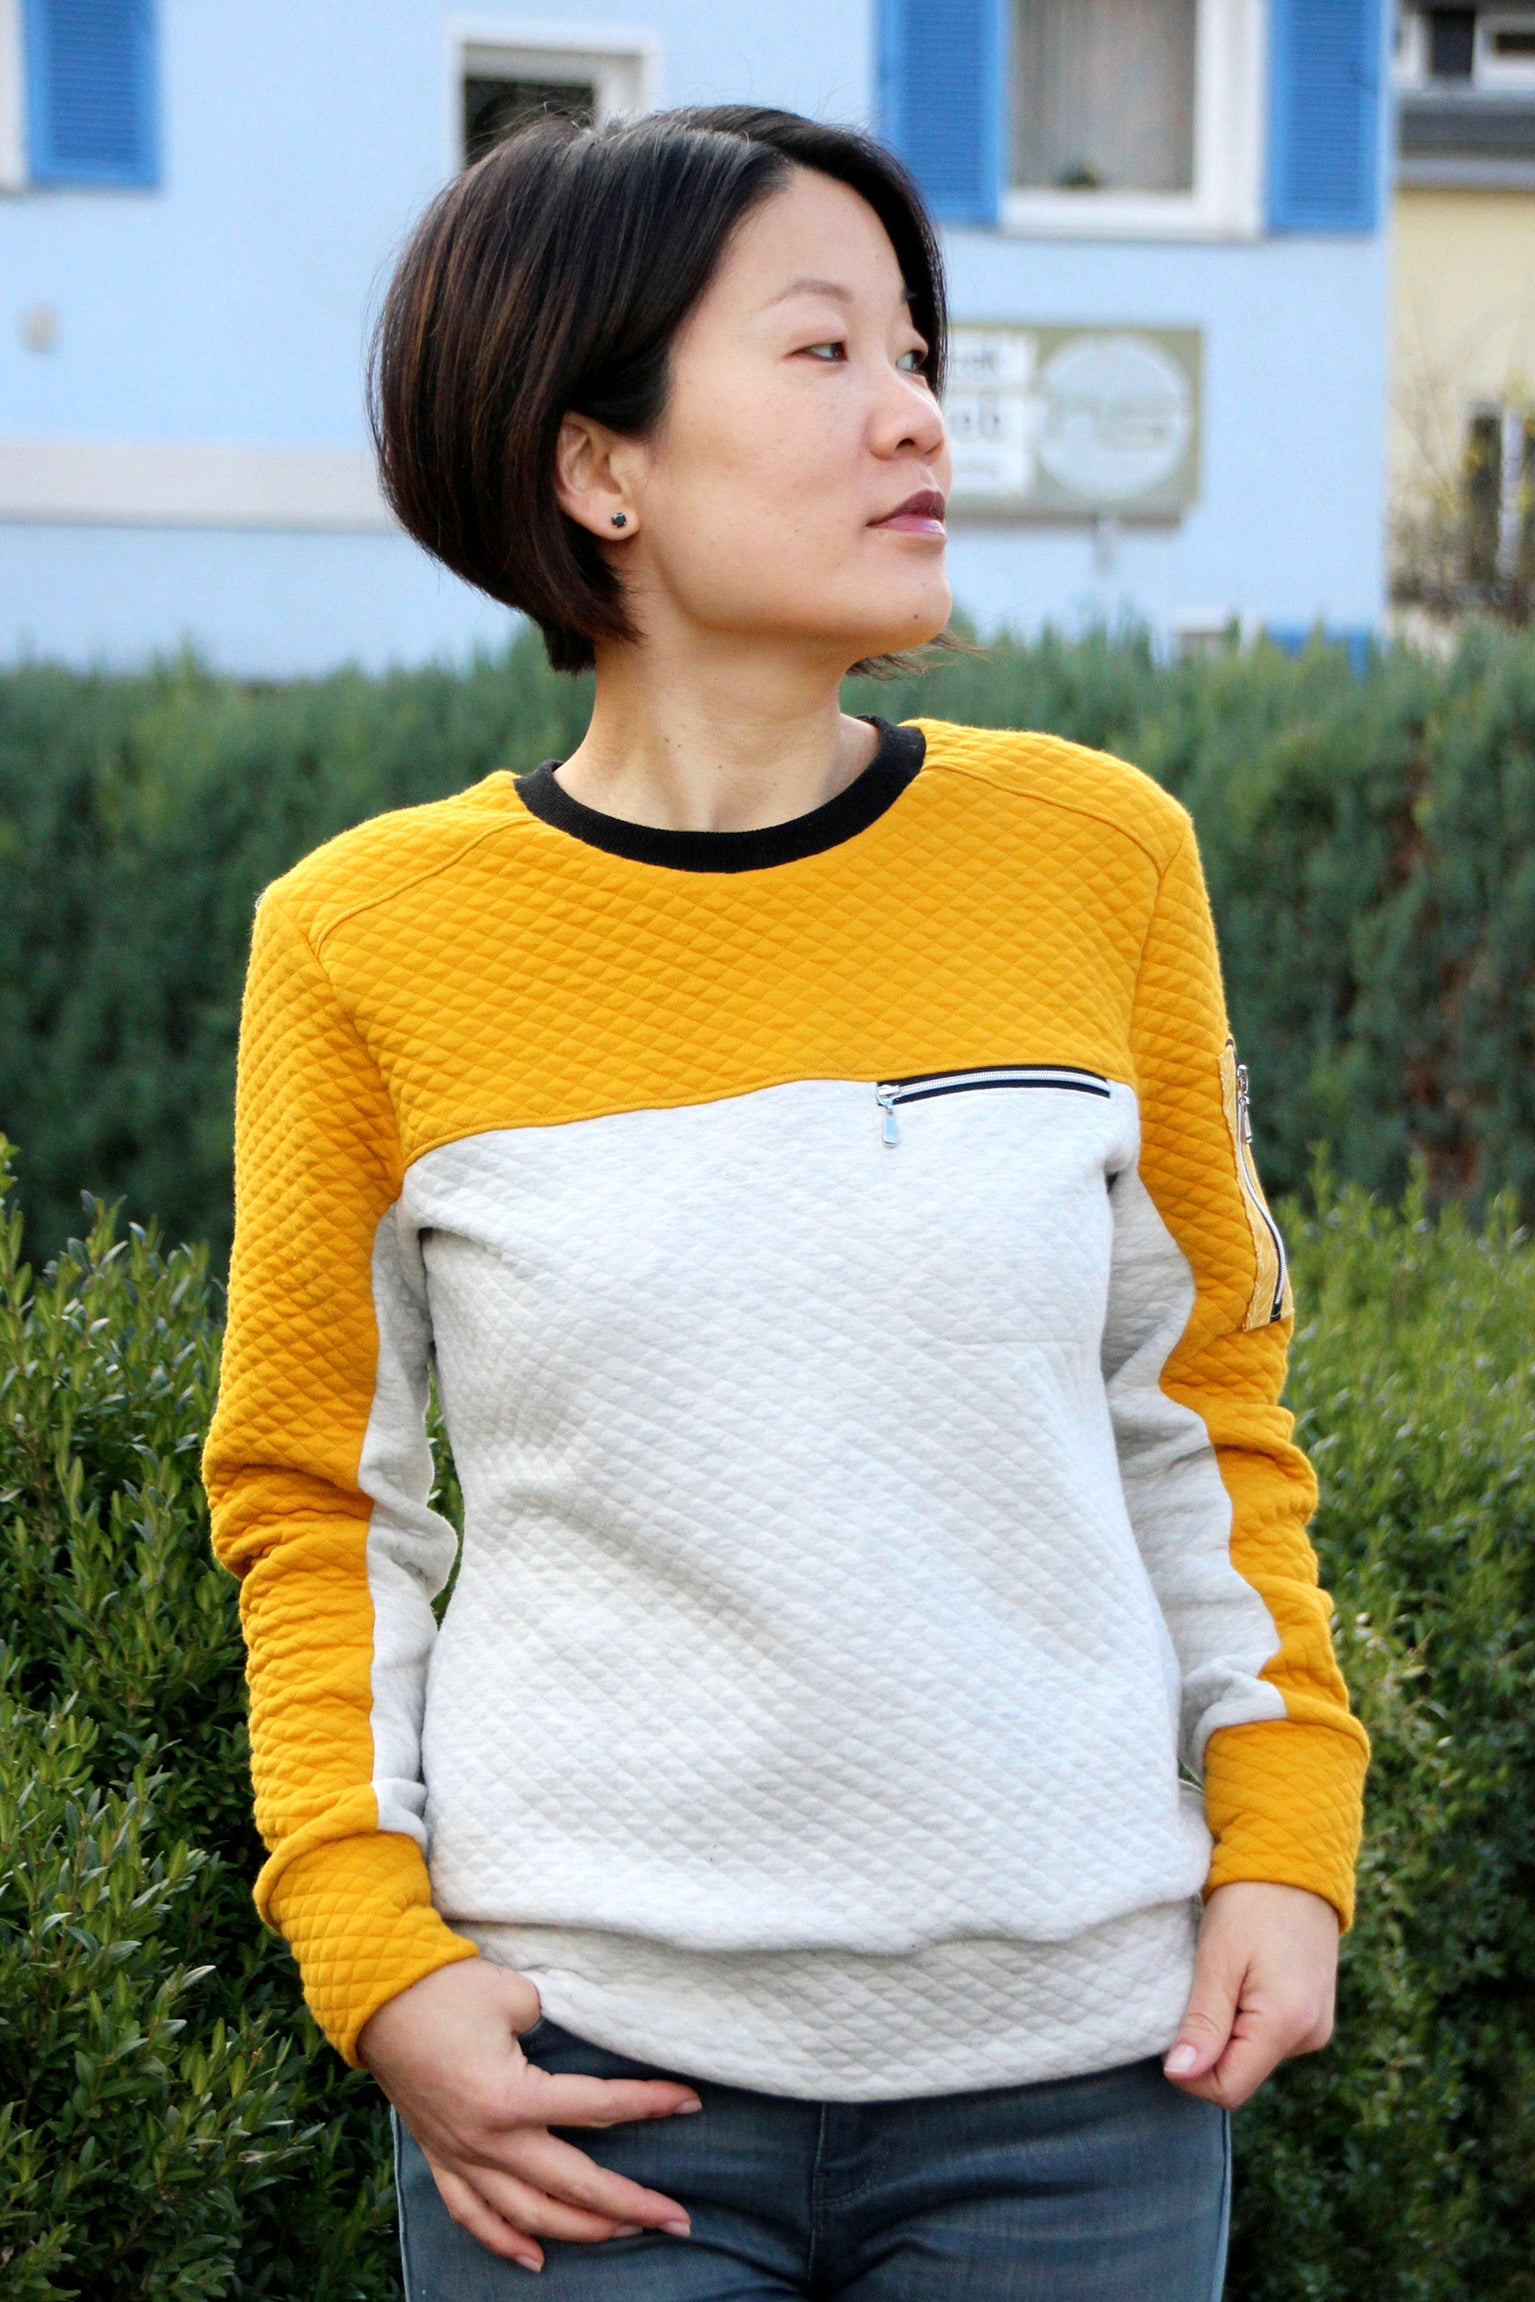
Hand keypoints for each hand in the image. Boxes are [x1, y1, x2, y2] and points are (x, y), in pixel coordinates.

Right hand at [358, 1958, 701, 2272]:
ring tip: (623, 2233)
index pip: (598, 2108)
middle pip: (573, 2184)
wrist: (375, 1996)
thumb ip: (551, 2027)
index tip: (691, 2103)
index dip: (649, 2104)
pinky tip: (534, 2259)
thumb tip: (565, 2050)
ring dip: (579, 2230)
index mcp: (511, 2098)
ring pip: (528, 2213)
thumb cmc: (447, 1988)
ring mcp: (461, 2156)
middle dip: (630, 2204)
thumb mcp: (513, 1995)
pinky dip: (503, 2241)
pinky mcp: (440, 2157)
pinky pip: (472, 2215)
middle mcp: (488, 2141)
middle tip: (677, 2218)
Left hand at [1163, 1880, 1338, 2109]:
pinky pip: (1268, 2038)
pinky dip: (1244, 2021)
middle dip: (1208, 2047)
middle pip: (1240, 2074)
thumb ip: (1203, 2022)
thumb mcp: (1218, 1959)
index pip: (1229, 2088)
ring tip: (1223, 1978)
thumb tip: (1180, 2074)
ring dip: (1226, 2031)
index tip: (1171, 2030)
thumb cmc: (1251, 1902)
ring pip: (1252, 2057)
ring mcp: (1315, 2027)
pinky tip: (1240, 1983)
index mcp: (1288, 2025)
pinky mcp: (1313, 2015)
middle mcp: (1310, 2036)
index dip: (1190, 2072)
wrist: (1296, 1863)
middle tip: (1199, 1990)